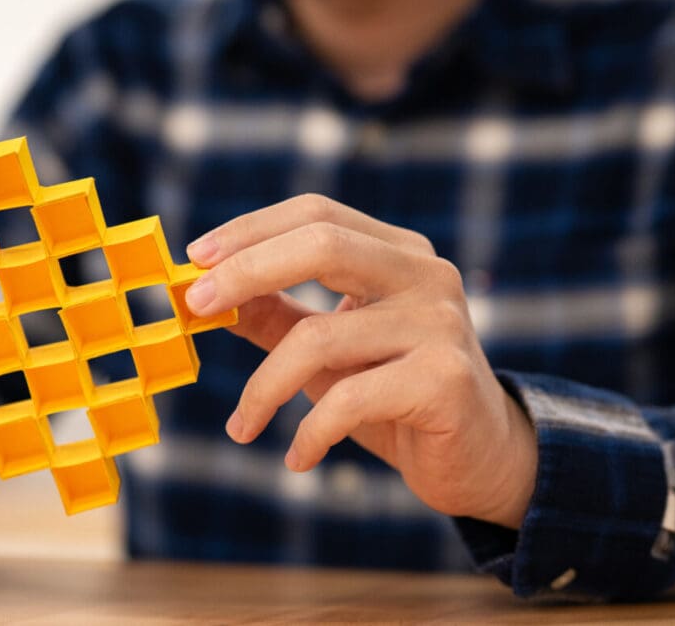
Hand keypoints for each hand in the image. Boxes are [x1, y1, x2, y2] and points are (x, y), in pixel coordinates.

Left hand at [183, 195, 537, 528]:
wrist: (480, 460)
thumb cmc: (394, 398)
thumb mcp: (328, 352)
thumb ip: (276, 316)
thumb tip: (202, 293)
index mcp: (399, 252)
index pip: (317, 214)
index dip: (250, 231)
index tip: (194, 261)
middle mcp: (426, 275)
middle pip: (322, 244)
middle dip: (246, 271)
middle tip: (194, 307)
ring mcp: (441, 324)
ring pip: (320, 336)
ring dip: (263, 387)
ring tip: (242, 424)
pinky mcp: (445, 380)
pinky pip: (348, 399)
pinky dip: (309, 433)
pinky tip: (297, 457)